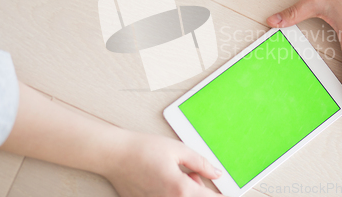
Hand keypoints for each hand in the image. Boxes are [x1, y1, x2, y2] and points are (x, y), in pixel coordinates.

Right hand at [102, 131, 223, 196]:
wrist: (114, 155)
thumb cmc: (143, 149)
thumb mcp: (178, 150)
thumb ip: (201, 164)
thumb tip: (217, 173)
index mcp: (180, 189)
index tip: (228, 195)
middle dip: (198, 189)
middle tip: (191, 174)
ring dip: (184, 191)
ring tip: (173, 175)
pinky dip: (171, 193)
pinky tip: (162, 181)